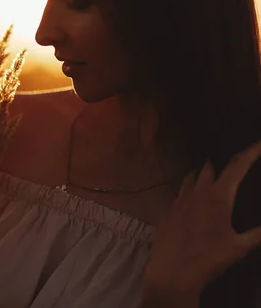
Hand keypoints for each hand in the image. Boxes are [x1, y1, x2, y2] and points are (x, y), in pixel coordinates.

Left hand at [143, 140, 260, 301]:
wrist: (172, 272)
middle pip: (209, 167)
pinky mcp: (166, 212)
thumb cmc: (209, 258)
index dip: (251, 152)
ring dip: (201, 174)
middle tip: (229, 163)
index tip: (260, 144)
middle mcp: (196, 193)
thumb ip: (258, 233)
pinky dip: (187, 193)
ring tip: (209, 176)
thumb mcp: (241, 247)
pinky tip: (190, 202)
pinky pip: (177, 195)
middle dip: (220, 162)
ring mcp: (178, 201)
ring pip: (190, 178)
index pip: (237, 166)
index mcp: (218, 196)